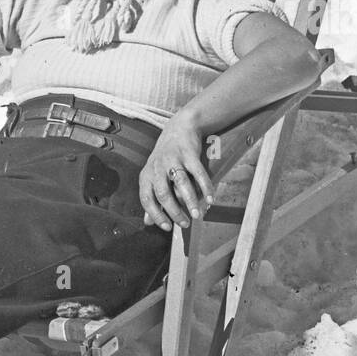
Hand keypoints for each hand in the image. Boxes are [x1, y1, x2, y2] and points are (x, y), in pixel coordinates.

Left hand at [139, 115, 213, 231]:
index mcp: (146, 175)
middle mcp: (157, 167)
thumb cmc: (166, 158)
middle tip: (185, 223)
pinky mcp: (189, 154)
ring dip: (190, 202)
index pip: (147, 199)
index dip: (155, 215)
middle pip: (164, 194)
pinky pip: (198, 173)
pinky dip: (205, 188)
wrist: (180, 128)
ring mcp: (173, 159)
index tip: (167, 227)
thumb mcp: (154, 176)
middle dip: (174, 212)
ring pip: (181, 184)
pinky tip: (210, 200)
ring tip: (197, 216)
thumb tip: (147, 221)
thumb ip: (152, 199)